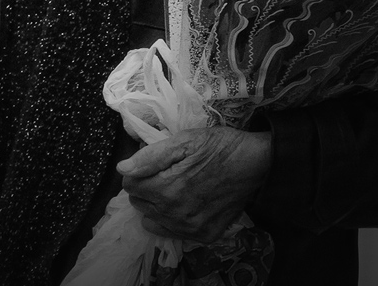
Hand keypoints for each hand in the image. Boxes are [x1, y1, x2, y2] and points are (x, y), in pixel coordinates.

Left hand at [117, 127, 271, 243]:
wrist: (255, 164)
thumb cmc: (218, 146)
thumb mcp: (183, 141)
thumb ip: (150, 157)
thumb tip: (122, 169)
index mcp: (168, 189)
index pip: (129, 186)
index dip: (136, 171)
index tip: (150, 163)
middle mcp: (177, 215)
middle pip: (139, 203)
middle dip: (145, 187)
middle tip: (164, 172)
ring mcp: (191, 228)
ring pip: (153, 220)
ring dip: (156, 204)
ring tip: (173, 186)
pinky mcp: (205, 235)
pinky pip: (173, 232)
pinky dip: (171, 219)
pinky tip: (184, 202)